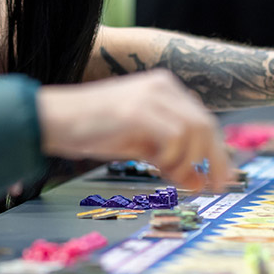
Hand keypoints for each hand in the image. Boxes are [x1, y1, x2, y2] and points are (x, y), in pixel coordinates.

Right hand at [38, 73, 234, 191]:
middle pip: (207, 125)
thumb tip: (199, 181)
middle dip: (215, 161)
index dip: (216, 153)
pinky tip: (159, 165)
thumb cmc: (92, 130)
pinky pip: (176, 136)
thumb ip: (169, 158)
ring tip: (170, 175)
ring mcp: (151, 96)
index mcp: (165, 88)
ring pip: (195, 131)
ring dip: (189, 161)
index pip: (204, 121)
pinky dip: (174, 157)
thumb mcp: (139, 146)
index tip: (219, 180)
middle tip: (215, 188)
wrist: (53, 118)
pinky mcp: (138, 110)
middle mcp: (163, 86)